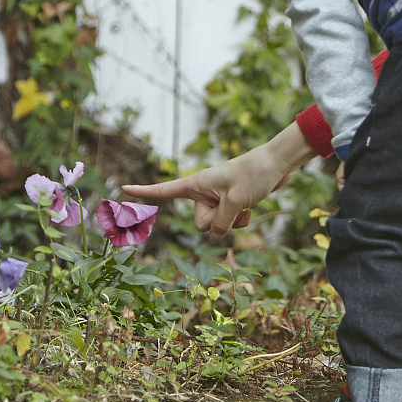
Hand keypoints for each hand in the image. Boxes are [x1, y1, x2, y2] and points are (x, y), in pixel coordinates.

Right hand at [121, 123, 316, 240]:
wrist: (278, 163)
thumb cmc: (255, 174)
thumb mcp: (235, 201)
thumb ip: (221, 223)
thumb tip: (214, 237)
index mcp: (197, 184)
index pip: (165, 190)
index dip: (144, 192)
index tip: (123, 189)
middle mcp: (204, 192)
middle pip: (200, 223)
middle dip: (217, 222)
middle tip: (233, 204)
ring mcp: (218, 199)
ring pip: (216, 226)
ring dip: (232, 223)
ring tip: (246, 205)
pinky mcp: (231, 203)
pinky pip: (229, 223)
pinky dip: (241, 221)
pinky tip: (252, 210)